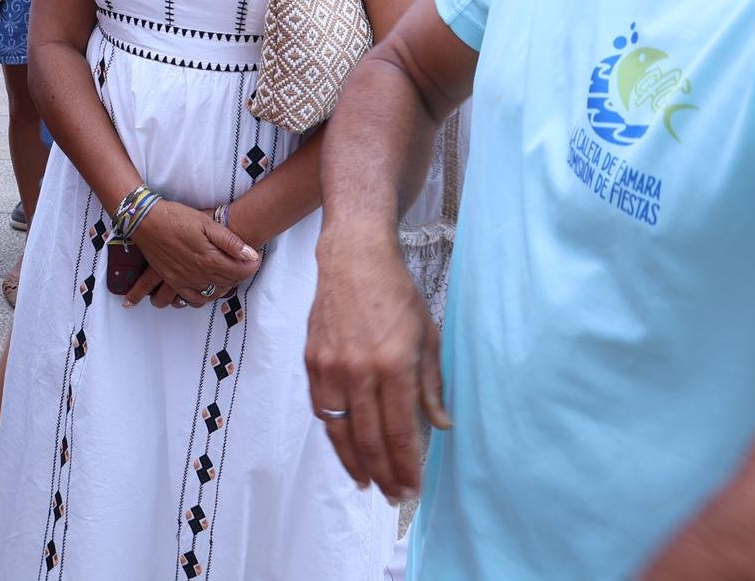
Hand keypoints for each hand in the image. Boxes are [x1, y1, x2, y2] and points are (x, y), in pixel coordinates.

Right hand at [124, 200, 259, 307]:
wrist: (146, 221)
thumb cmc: (177, 217)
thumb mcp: (206, 223)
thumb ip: (230, 242)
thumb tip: (251, 255)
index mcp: (210, 260)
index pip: (241, 272)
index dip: (253, 266)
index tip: (257, 257)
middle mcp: (198, 275)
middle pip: (229, 282)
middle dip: (241, 274)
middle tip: (245, 262)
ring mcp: (185, 281)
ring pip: (212, 293)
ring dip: (225, 286)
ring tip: (229, 274)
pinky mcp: (173, 282)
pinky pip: (191, 299)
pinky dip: (203, 298)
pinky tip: (207, 290)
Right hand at [305, 223, 447, 502]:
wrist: (353, 259)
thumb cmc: (396, 294)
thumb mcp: (428, 336)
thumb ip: (432, 385)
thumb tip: (442, 425)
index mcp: (394, 365)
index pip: (399, 431)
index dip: (406, 465)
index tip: (413, 488)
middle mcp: (359, 371)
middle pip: (369, 439)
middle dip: (383, 473)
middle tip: (393, 496)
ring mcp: (330, 367)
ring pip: (340, 431)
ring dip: (355, 463)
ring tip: (368, 483)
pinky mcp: (312, 361)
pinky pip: (322, 409)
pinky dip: (334, 434)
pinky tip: (346, 448)